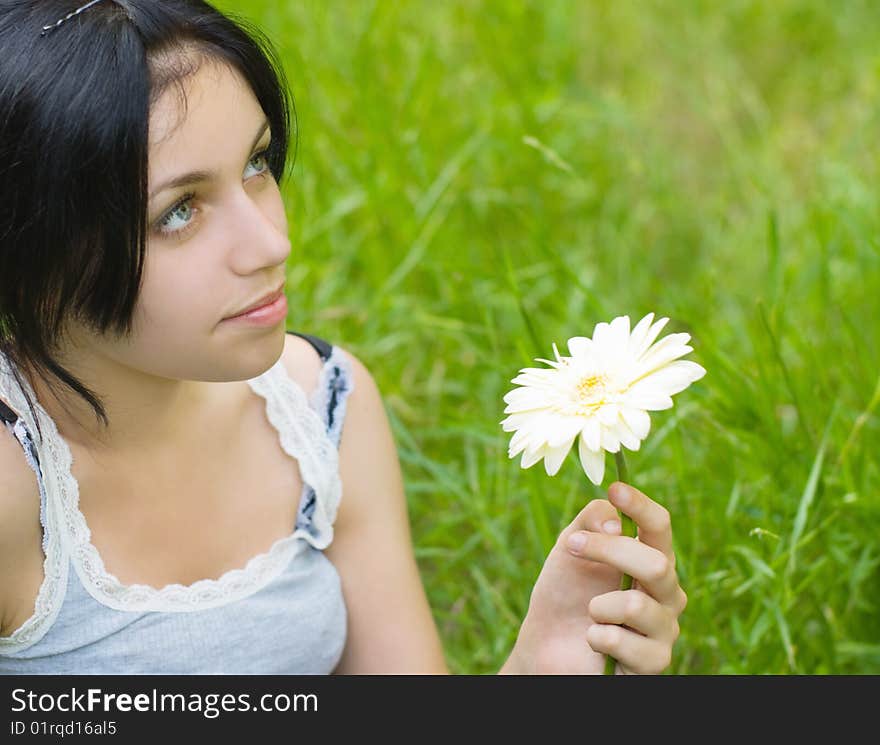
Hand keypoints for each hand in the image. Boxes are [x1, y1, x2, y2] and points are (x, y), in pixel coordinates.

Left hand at [506, 481, 686, 674]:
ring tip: (589, 613)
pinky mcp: (654, 663)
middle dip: (608, 552)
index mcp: (652, 558)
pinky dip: (596, 637)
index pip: (660, 527)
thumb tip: (616, 524)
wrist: (545, 646)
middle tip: (572, 546)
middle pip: (656, 563)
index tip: (615, 489)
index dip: (641, 506)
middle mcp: (668, 592)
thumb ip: (590, 521)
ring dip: (598, 605)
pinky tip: (593, 641)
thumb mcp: (570, 547)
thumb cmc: (565, 593)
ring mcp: (664, 629)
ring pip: (636, 604)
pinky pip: (622, 641)